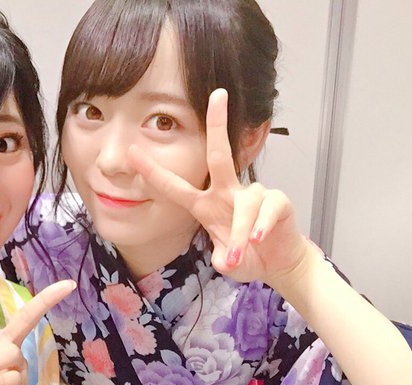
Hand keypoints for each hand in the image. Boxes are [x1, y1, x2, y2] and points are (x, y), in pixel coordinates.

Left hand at [128, 88, 309, 285]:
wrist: (278, 264)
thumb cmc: (246, 256)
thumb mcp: (226, 259)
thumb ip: (221, 257)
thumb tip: (222, 261)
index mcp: (206, 204)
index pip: (175, 186)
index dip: (153, 172)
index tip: (132, 152)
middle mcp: (228, 193)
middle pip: (220, 154)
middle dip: (217, 123)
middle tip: (217, 94)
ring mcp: (254, 196)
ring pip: (244, 202)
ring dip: (238, 232)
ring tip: (236, 256)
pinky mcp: (279, 202)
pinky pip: (267, 208)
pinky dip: (260, 225)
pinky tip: (258, 238)